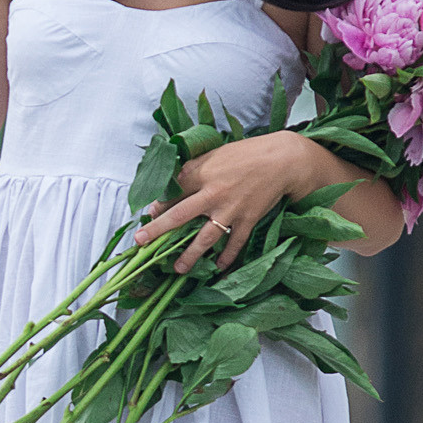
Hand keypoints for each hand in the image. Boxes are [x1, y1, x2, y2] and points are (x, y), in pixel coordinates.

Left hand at [135, 129, 316, 276]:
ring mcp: (230, 210)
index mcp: (202, 173)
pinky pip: (234, 243)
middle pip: (179, 216)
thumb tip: (173, 181)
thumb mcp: (215, 154)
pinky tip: (218, 267)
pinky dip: (226, 257)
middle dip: (157, 230)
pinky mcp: (247, 220)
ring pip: (205, 238)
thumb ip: (194, 168)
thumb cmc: (247, 154)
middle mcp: (212, 194)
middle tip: (140, 242)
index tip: (148, 214)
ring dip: (189, 256)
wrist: (282, 160)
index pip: (172, 192)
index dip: (158, 204)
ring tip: (177, 269)